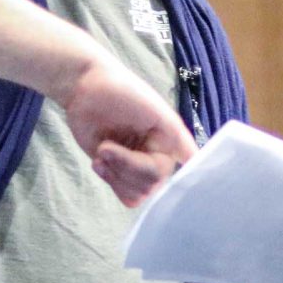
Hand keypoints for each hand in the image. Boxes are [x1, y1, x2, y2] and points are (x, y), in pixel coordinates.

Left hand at [62, 54, 196, 206]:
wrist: (85, 88)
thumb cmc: (123, 92)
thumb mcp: (156, 111)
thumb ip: (178, 137)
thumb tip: (197, 159)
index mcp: (169, 142)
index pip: (167, 172)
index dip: (150, 169)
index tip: (137, 154)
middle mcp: (156, 156)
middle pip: (150, 185)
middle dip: (126, 168)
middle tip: (107, 147)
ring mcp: (135, 165)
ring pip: (137, 194)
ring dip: (116, 176)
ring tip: (102, 152)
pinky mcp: (116, 170)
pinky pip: (121, 193)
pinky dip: (110, 181)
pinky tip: (98, 162)